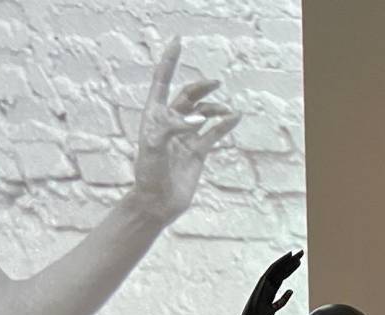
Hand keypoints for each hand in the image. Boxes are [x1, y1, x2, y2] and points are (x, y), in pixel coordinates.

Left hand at [131, 37, 240, 225]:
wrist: (157, 203)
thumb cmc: (149, 174)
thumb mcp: (154, 147)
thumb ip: (172, 127)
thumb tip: (198, 120)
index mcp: (154, 117)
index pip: (162, 82)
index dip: (169, 62)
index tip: (178, 42)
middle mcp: (170, 124)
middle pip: (187, 96)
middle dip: (201, 87)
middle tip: (215, 83)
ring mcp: (185, 137)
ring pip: (202, 113)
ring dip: (214, 107)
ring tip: (225, 110)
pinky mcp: (197, 152)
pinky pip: (213, 133)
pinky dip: (224, 124)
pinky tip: (234, 117)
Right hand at [241, 250, 302, 314]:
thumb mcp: (275, 308)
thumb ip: (283, 300)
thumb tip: (291, 290)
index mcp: (271, 290)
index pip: (282, 276)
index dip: (291, 269)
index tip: (299, 262)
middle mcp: (268, 284)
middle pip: (282, 270)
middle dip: (292, 261)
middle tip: (301, 253)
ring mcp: (265, 282)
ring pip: (279, 268)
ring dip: (288, 259)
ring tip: (299, 253)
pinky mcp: (262, 282)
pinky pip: (272, 269)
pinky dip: (280, 262)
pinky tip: (288, 256)